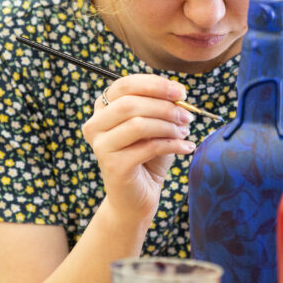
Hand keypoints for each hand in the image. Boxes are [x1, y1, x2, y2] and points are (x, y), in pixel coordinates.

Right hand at [81, 75, 195, 223]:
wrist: (138, 198)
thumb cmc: (147, 157)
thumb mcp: (156, 126)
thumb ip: (161, 107)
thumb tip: (178, 93)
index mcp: (103, 109)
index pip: (125, 85)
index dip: (155, 84)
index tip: (181, 92)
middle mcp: (95, 125)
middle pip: (130, 103)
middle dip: (164, 106)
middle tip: (187, 115)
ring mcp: (101, 146)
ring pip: (137, 123)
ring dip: (168, 125)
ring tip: (185, 132)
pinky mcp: (113, 165)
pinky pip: (148, 147)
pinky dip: (172, 145)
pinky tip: (186, 147)